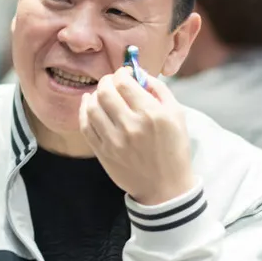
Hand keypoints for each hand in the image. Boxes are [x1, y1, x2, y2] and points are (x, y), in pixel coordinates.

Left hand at [79, 67, 193, 204]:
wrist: (165, 188)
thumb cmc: (174, 149)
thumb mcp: (177, 115)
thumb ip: (159, 89)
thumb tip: (138, 72)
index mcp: (152, 114)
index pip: (124, 82)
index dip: (121, 73)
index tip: (124, 74)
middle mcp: (131, 126)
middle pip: (105, 91)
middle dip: (107, 81)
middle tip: (111, 82)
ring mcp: (114, 141)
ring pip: (92, 107)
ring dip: (94, 95)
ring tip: (101, 94)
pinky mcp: (103, 152)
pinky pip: (85, 126)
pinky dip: (84, 111)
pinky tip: (89, 105)